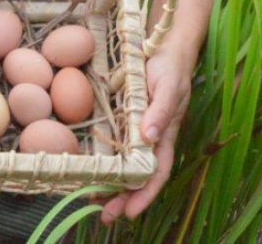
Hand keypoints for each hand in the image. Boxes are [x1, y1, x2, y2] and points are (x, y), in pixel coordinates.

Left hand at [98, 45, 195, 222]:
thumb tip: (151, 136)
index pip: (157, 172)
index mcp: (165, 135)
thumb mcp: (168, 87)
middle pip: (139, 177)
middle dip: (125, 199)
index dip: (146, 195)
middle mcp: (151, 139)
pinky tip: (91, 171)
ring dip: (112, 186)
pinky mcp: (124, 120)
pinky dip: (105, 163)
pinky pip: (114, 147)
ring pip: (125, 166)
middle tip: (105, 216)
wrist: (164, 47)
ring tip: (94, 203)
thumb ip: (161, 111)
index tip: (131, 212)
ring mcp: (136, 131)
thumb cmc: (170, 68)